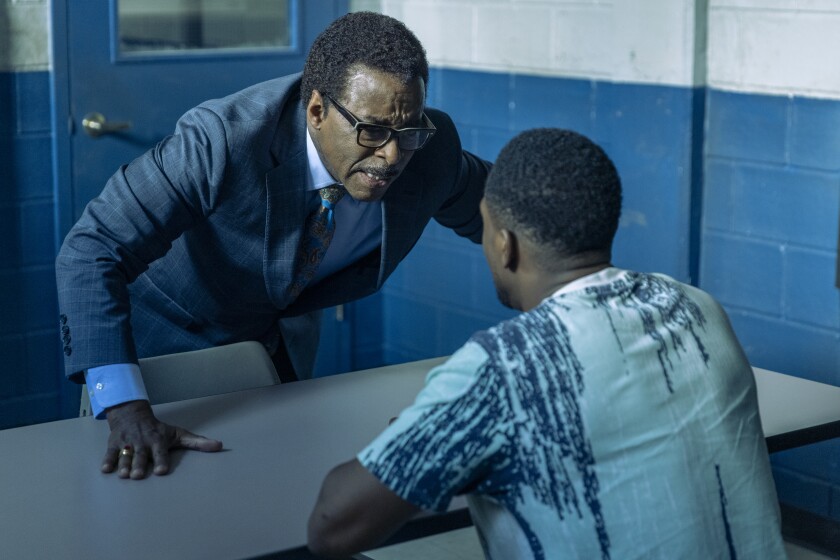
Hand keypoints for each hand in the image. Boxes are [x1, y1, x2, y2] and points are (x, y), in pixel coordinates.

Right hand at [102, 400, 222, 478]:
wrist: (132, 415)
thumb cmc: (158, 430)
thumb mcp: (179, 434)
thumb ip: (197, 442)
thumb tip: (219, 446)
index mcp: (158, 441)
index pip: (160, 452)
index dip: (161, 461)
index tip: (161, 471)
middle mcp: (142, 443)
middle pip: (140, 456)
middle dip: (139, 465)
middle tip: (138, 476)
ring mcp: (127, 443)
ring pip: (125, 455)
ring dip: (124, 465)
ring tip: (124, 475)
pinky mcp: (114, 445)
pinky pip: (110, 453)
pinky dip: (108, 460)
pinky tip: (106, 470)